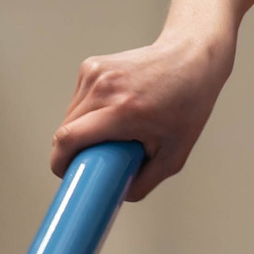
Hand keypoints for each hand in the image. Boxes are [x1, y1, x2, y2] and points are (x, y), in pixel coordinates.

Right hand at [49, 31, 230, 201]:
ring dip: (82, 130)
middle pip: (65, 131)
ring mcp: (95, 73)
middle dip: (75, 151)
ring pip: (69, 116)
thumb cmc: (188, 105)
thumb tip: (116, 195)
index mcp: (122, 111)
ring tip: (115, 130)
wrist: (192, 58)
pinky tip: (115, 109)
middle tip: (100, 158)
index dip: (61, 163)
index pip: (68, 139)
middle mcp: (104, 88)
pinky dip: (89, 111)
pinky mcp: (91, 65)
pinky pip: (78, 100)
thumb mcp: (175, 154)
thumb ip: (144, 182)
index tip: (68, 175)